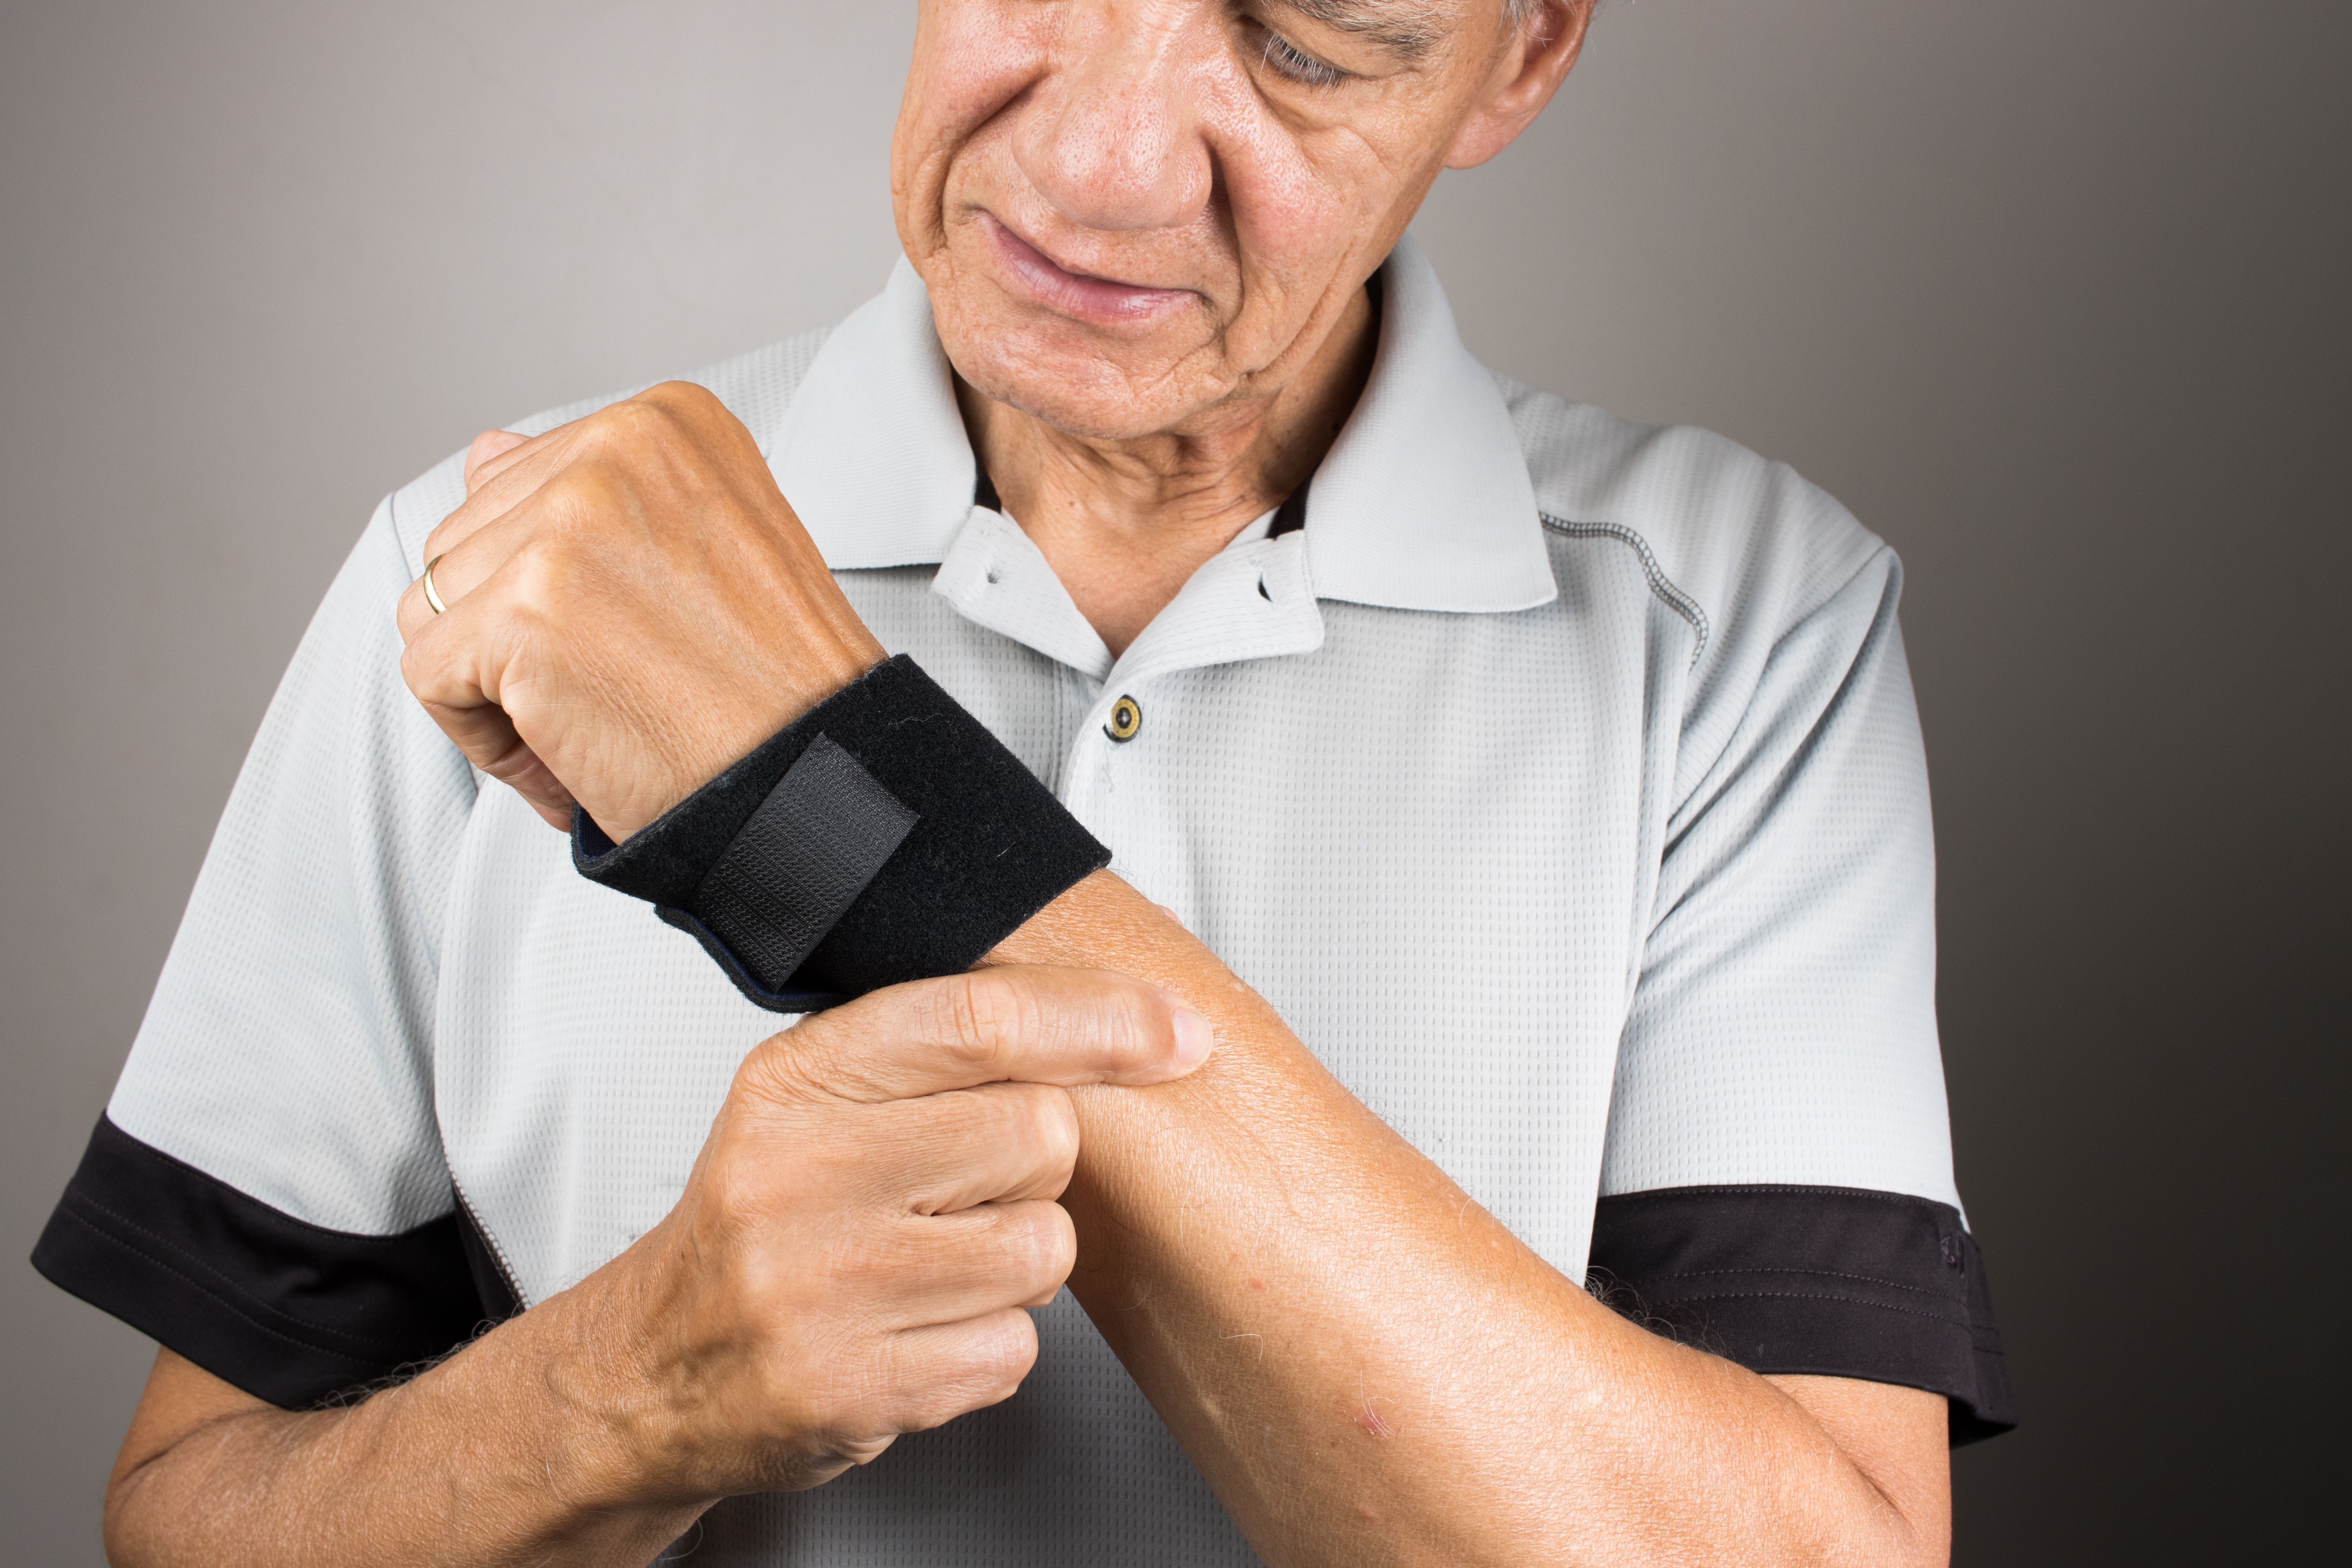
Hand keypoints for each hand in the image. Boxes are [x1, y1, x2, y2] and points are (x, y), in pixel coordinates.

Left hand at [395, 382, 883, 837]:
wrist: (812, 775)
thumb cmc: (769, 685)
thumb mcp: (697, 543)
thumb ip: (584, 491)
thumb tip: (481, 453)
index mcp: (664, 421)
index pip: (517, 487)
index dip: (549, 587)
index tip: (622, 637)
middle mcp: (614, 448)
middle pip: (466, 541)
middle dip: (509, 634)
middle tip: (611, 690)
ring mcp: (564, 523)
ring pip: (434, 603)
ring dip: (492, 683)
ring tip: (590, 721)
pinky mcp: (521, 609)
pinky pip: (428, 673)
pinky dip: (482, 735)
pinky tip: (566, 753)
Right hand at [581, 964, 1212, 1502]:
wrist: (653, 1369)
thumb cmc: (764, 1224)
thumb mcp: (821, 1105)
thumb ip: (943, 1055)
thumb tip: (1121, 1019)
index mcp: (795, 1082)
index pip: (977, 1020)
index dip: (1099, 1019)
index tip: (1174, 1031)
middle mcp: (798, 1176)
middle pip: (1037, 1133)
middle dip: (1034, 1166)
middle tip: (964, 1192)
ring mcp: (820, 1288)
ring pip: (1041, 1247)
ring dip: (1018, 1262)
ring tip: (938, 1267)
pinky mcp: (849, 1388)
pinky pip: (1012, 1349)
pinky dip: (988, 1346)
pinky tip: (919, 1332)